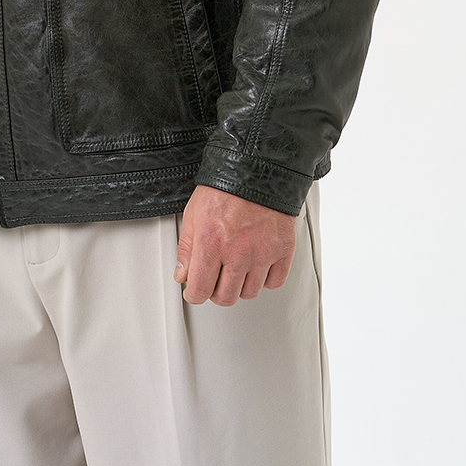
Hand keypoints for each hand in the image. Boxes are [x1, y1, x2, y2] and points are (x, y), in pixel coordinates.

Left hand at [173, 184, 295, 305]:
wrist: (257, 168)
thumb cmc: (225, 186)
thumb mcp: (194, 212)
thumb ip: (187, 248)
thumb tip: (183, 274)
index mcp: (212, 243)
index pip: (200, 290)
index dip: (194, 294)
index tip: (195, 290)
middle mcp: (238, 253)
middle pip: (226, 297)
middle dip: (216, 291)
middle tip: (215, 277)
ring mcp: (263, 254)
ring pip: (250, 293)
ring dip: (240, 285)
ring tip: (236, 268)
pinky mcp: (283, 250)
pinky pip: (274, 283)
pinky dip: (265, 279)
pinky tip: (256, 265)